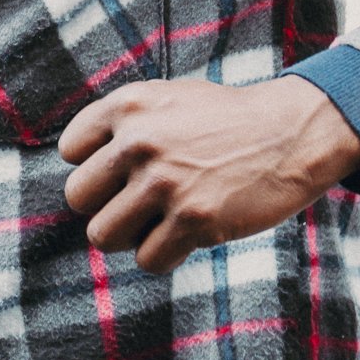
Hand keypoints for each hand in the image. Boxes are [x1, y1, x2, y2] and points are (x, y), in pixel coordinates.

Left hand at [59, 75, 359, 272]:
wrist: (289, 135)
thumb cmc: (224, 121)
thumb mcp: (166, 100)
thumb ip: (122, 124)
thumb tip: (76, 163)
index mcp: (128, 106)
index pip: (70, 151)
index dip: (95, 167)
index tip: (123, 172)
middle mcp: (139, 141)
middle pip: (78, 197)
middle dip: (105, 206)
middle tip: (138, 205)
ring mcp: (165, 182)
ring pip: (103, 235)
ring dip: (129, 236)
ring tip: (158, 223)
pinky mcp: (194, 220)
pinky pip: (148, 260)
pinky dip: (162, 256)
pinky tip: (185, 237)